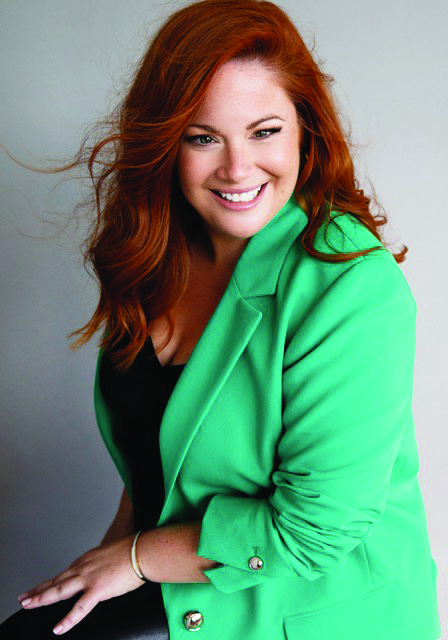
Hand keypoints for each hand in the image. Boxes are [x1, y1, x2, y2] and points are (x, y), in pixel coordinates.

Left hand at [17, 535, 144, 634]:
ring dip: (41, 598)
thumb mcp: (113, 554)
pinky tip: (58, 628)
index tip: (43, 586)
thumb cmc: (135, 551)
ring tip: (27, 605)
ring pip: (58, 590)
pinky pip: (79, 608)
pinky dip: (67, 619)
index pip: (65, 572)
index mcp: (88, 558)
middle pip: (56, 580)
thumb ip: (104, 565)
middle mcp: (84, 566)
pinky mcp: (97, 589)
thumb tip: (106, 572)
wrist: (143, 550)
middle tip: (24, 597)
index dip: (52, 581)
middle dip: (38, 589)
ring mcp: (88, 577)